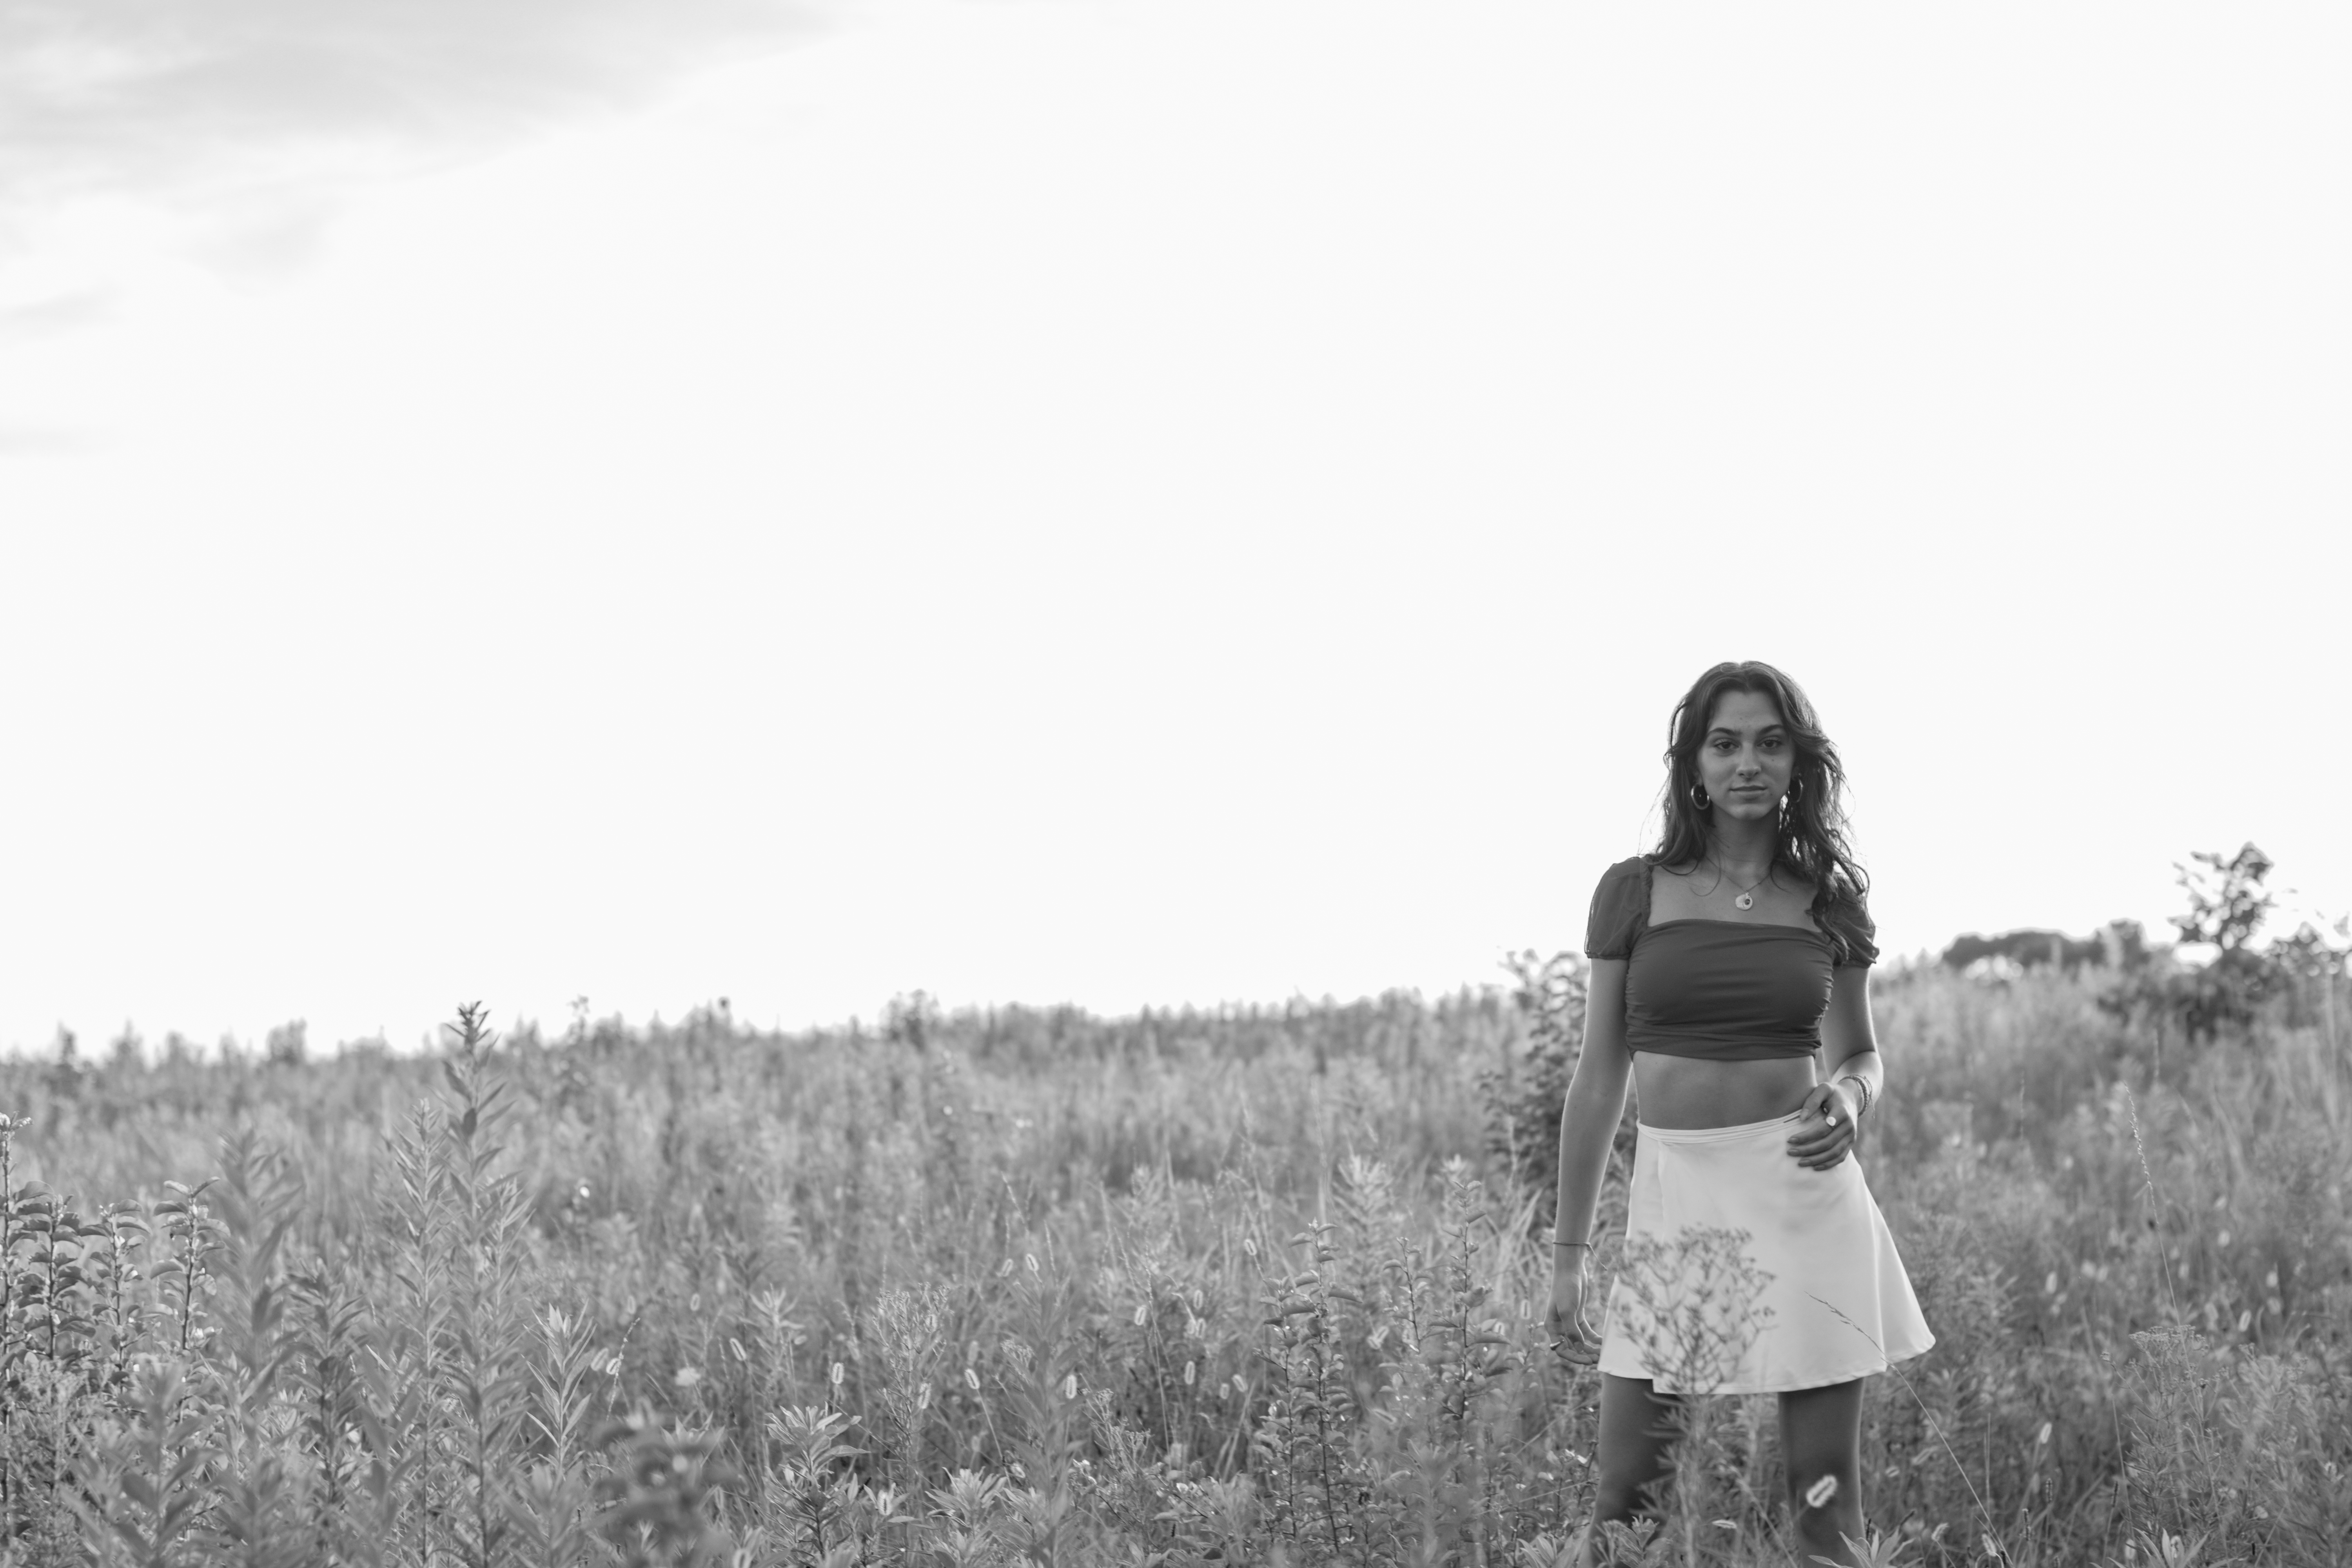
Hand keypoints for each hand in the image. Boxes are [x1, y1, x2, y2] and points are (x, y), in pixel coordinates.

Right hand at [1547, 1250, 1600, 1365]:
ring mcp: (1569, 1322)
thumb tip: (1579, 1349)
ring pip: (1581, 1342)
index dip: (1574, 1357)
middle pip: (1572, 1347)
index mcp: (1552, 1327)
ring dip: (1591, 1349)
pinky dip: (1594, 1339)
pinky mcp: (1578, 1316)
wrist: (1571, 1270)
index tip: (1588, 1361)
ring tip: (1603, 1354)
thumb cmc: (1565, 1289)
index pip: (1561, 1349)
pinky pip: (1587, 1333)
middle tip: (1600, 1360)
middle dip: (1585, 1355)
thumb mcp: (1568, 1311)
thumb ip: (1573, 1331)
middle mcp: (1560, 1327)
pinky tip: (1603, 1343)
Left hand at [1785, 1081, 1858, 1169]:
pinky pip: (1841, 1157)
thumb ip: (1812, 1100)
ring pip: (1834, 1153)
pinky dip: (1829, 1164)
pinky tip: (1815, 1167)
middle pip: (1827, 1143)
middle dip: (1807, 1150)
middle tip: (1790, 1152)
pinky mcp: (1851, 1143)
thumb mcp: (1823, 1088)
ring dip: (1816, 1160)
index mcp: (1842, 1112)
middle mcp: (1849, 1126)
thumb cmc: (1832, 1093)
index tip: (1790, 1139)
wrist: (1851, 1098)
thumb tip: (1802, 1118)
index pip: (1823, 1128)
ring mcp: (1851, 1136)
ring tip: (1800, 1163)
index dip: (1807, 1136)